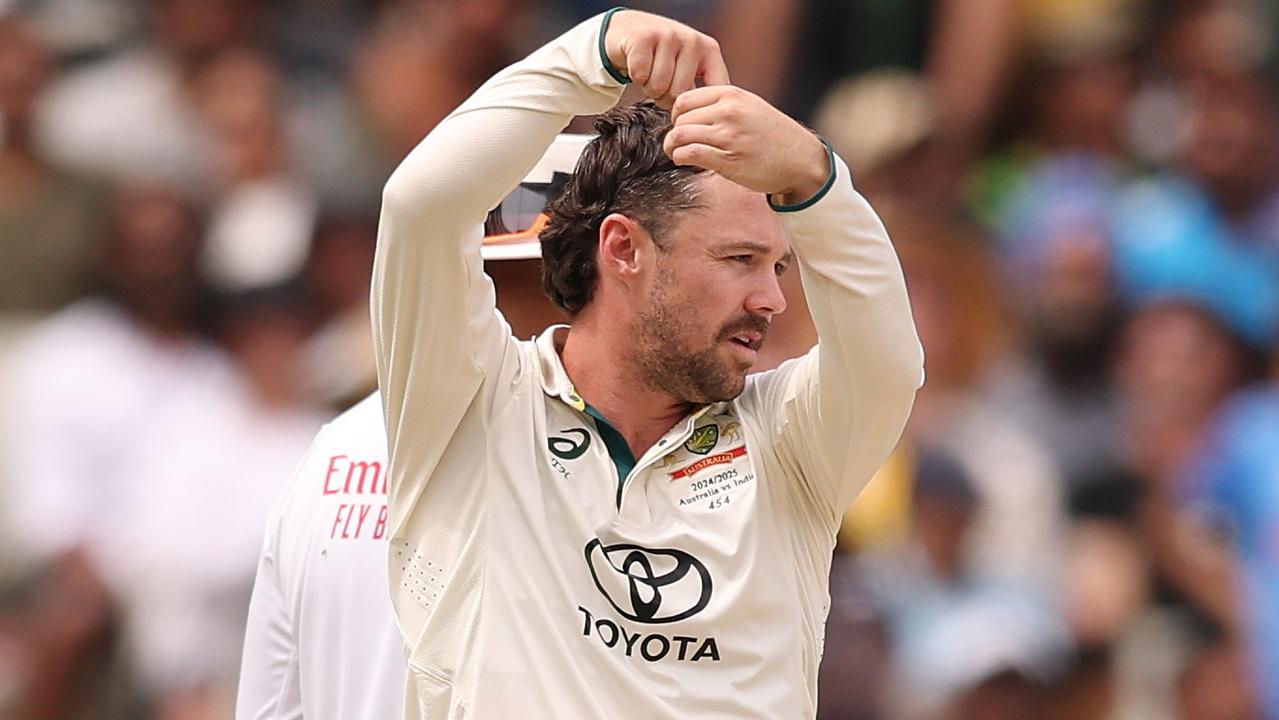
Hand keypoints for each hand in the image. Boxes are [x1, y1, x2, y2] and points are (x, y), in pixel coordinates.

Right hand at [603, 10, 729, 107]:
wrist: (631, 29)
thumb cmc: (663, 56)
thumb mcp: (690, 68)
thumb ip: (703, 89)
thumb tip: (709, 123)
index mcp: (709, 50)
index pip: (710, 93)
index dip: (695, 111)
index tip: (685, 115)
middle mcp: (692, 40)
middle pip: (679, 94)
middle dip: (665, 97)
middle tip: (661, 84)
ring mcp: (668, 36)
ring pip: (658, 86)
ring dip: (648, 87)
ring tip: (650, 73)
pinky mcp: (643, 37)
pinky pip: (639, 75)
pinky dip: (635, 75)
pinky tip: (639, 63)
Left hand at [663, 85, 829, 202]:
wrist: (800, 159)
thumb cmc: (774, 135)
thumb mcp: (750, 106)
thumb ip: (722, 103)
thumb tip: (687, 111)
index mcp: (732, 95)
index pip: (684, 99)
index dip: (677, 114)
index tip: (683, 125)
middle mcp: (729, 112)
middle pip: (680, 118)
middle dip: (674, 132)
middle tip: (679, 143)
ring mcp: (728, 135)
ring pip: (681, 135)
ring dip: (673, 147)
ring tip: (678, 152)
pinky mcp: (728, 159)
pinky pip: (690, 153)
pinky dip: (681, 158)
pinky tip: (686, 160)